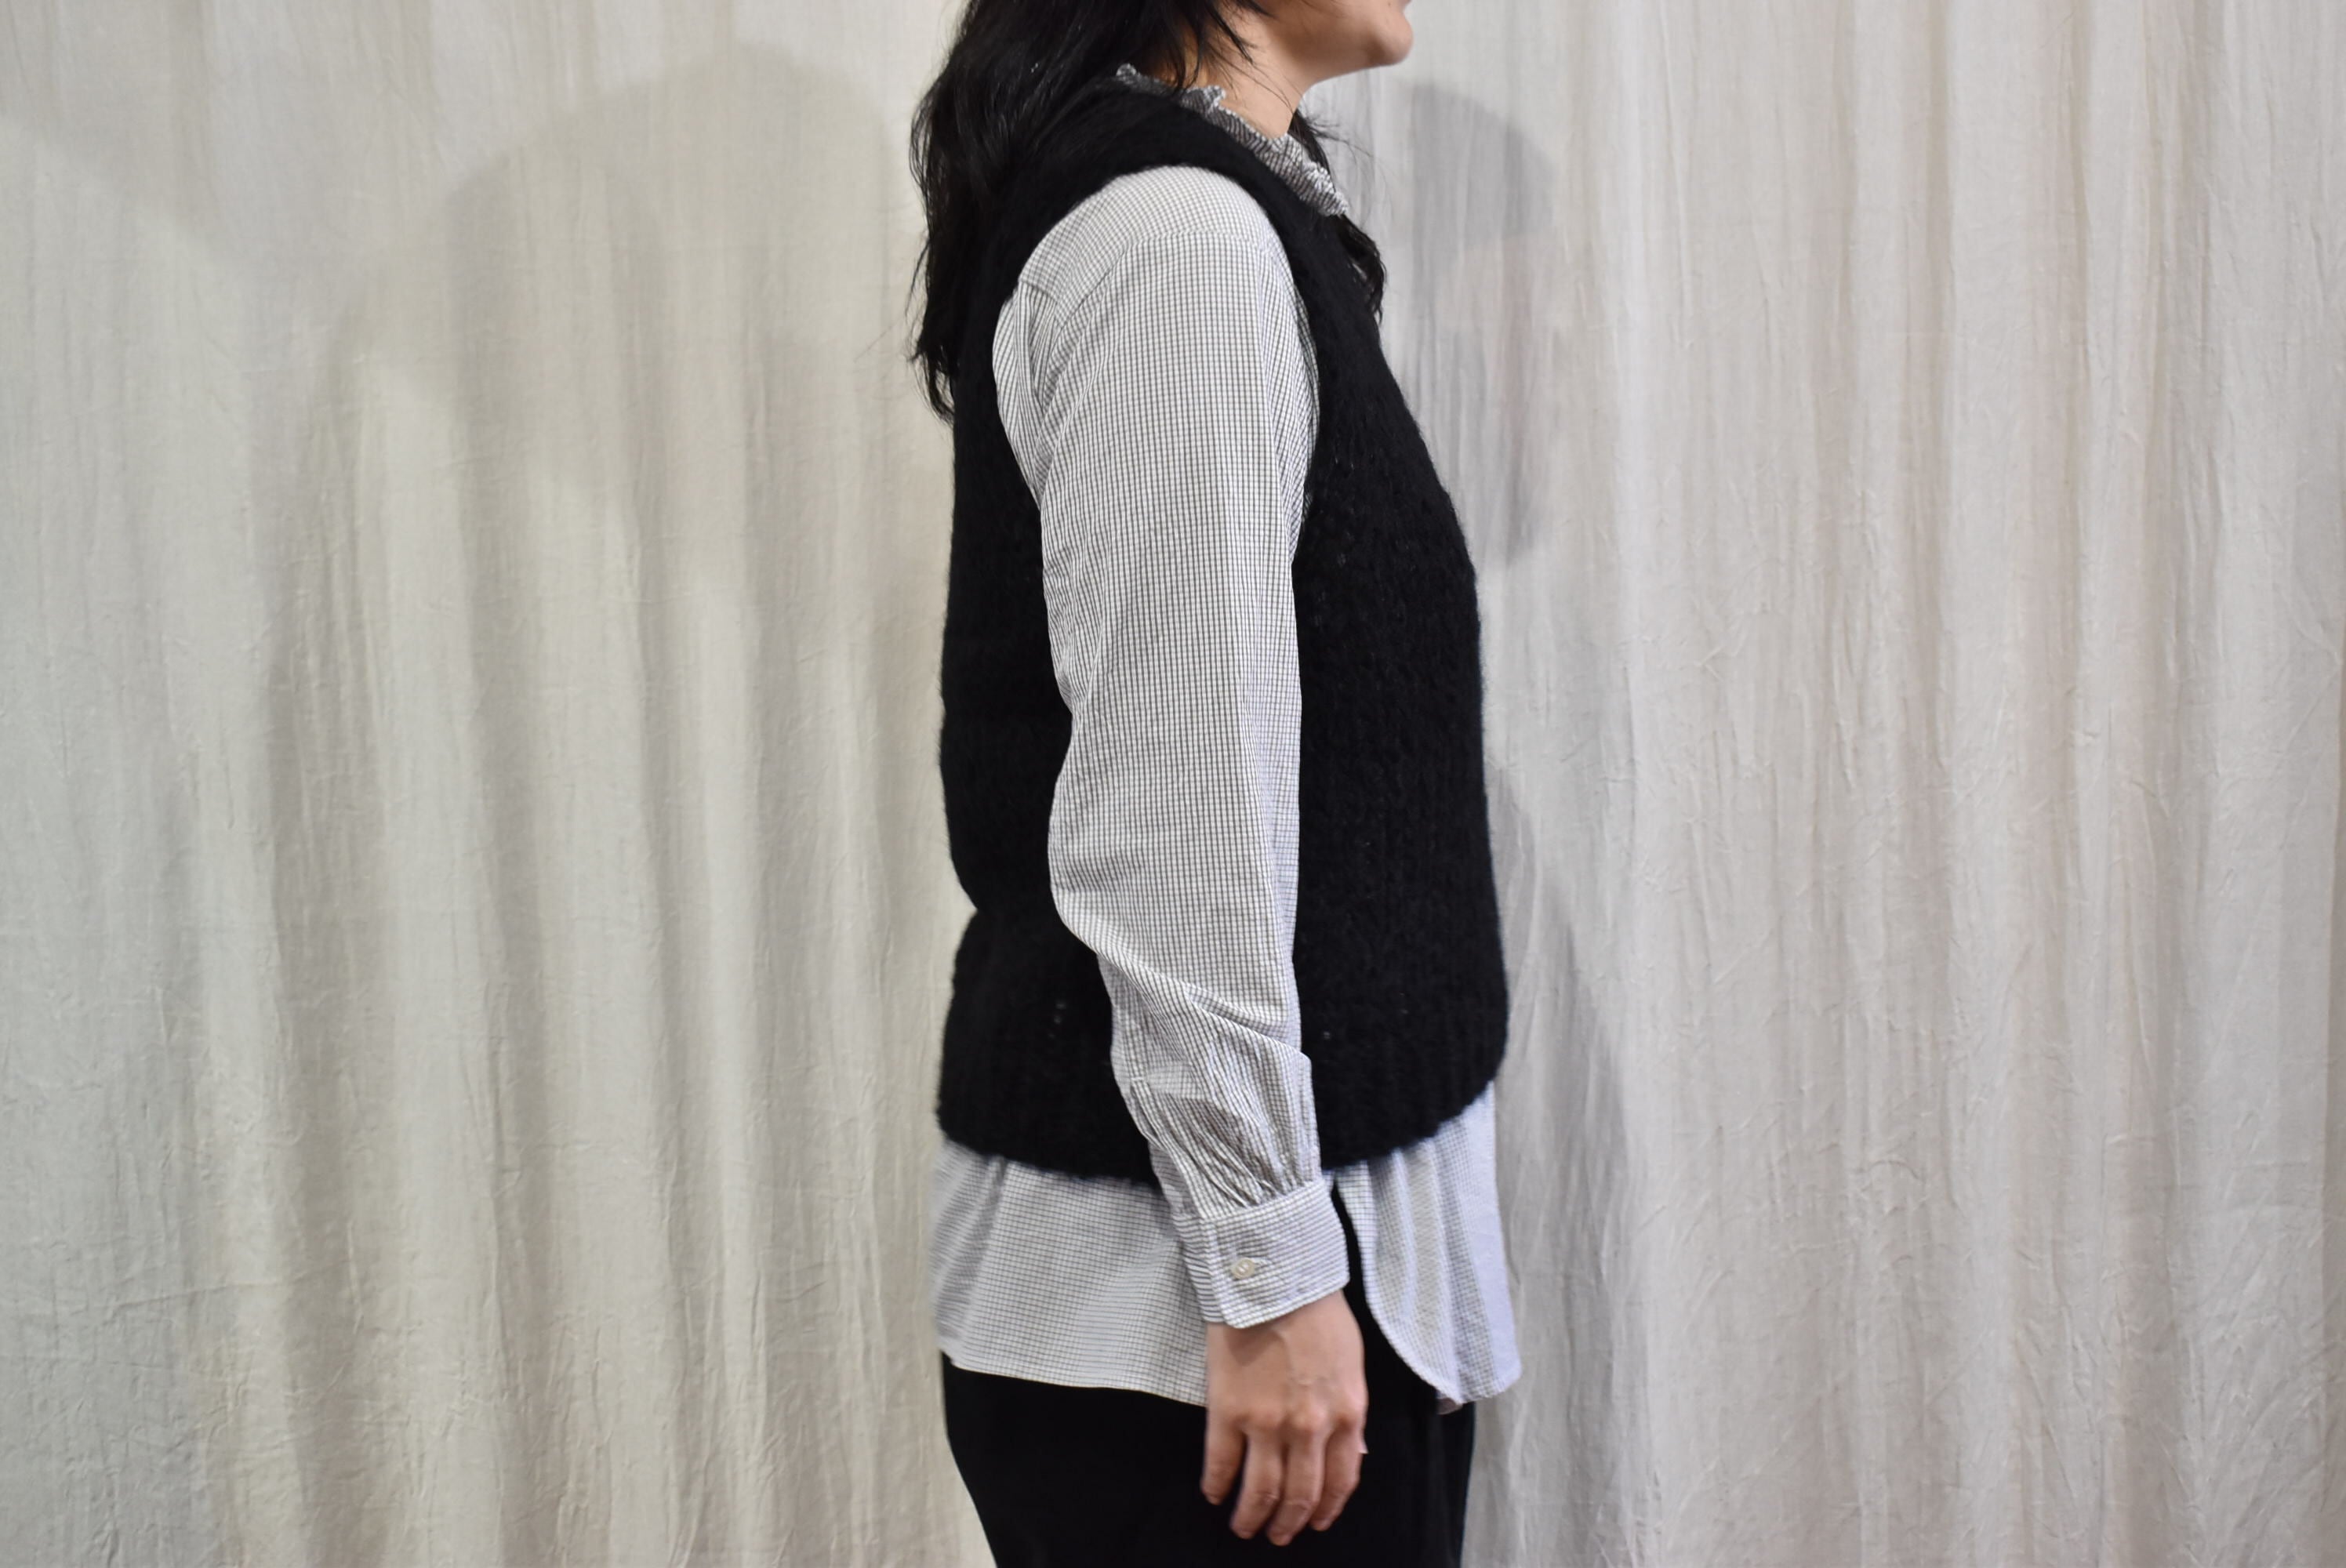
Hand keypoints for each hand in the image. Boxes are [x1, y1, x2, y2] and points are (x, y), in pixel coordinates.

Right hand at [1200, 1287, 1369, 1544]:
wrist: (1274, 1275)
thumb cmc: (1317, 1310)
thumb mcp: (1352, 1363)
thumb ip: (1350, 1412)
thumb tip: (1352, 1452)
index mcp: (1346, 1413)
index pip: (1340, 1481)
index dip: (1326, 1509)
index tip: (1314, 1524)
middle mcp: (1310, 1427)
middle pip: (1300, 1495)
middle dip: (1288, 1524)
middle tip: (1276, 1536)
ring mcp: (1267, 1422)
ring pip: (1260, 1490)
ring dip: (1251, 1516)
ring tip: (1243, 1527)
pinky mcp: (1228, 1411)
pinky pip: (1220, 1463)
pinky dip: (1216, 1485)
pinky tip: (1213, 1494)